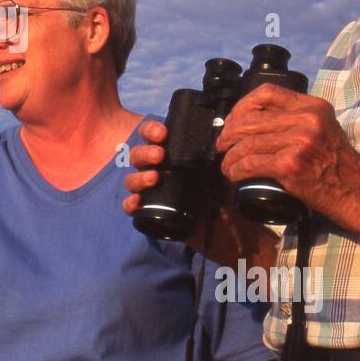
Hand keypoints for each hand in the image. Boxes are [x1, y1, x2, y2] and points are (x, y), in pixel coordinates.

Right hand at [123, 119, 276, 267]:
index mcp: (171, 154)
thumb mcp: (224, 170)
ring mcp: (153, 191)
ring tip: (154, 178)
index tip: (163, 134)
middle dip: (145, 152)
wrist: (231, 229)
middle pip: (137, 155)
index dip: (151, 130)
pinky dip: (129, 203)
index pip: (151, 135)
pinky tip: (136, 201)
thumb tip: (216, 136)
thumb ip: (219, 153)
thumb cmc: (226, 194)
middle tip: (160, 156)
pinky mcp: (151, 214)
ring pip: (131, 179)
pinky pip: (131, 208)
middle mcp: (158, 169)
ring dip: (138, 176)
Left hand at [216, 82, 359, 228]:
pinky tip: (233, 175)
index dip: (242, 106)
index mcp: (313, 106)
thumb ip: (297, 120)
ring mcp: (300, 141)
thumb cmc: (340, 166)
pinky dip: (236, 170)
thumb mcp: (323, 129)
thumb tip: (255, 121)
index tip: (232, 121)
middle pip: (251, 119)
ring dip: (229, 157)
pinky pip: (250, 164)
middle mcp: (307, 119)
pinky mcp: (291, 164)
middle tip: (222, 146)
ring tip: (226, 165)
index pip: (267, 93)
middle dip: (229, 134)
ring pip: (247, 143)